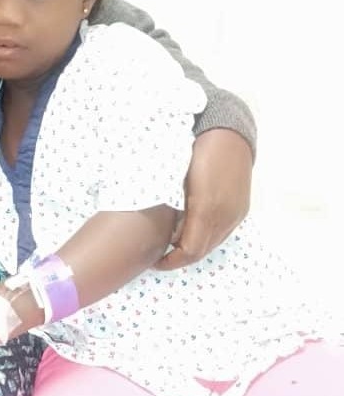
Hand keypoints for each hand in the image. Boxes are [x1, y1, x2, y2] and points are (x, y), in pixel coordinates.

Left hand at [155, 128, 252, 270]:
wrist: (227, 134)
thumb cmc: (195, 152)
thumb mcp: (175, 180)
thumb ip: (171, 209)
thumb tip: (165, 231)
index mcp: (205, 209)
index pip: (189, 250)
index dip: (170, 261)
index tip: (154, 261)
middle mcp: (225, 216)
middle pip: (202, 251)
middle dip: (180, 258)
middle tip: (160, 258)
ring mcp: (235, 213)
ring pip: (213, 244)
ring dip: (193, 248)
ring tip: (173, 245)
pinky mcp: (241, 209)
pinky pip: (222, 233)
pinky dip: (205, 238)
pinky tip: (190, 230)